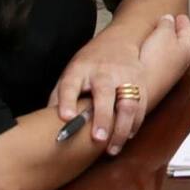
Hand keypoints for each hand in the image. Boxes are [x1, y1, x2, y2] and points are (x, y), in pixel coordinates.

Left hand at [50, 29, 147, 156]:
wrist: (120, 40)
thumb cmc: (89, 64)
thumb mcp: (70, 73)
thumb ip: (61, 96)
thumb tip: (48, 125)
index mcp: (80, 70)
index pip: (71, 84)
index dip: (68, 101)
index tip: (66, 117)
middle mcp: (104, 72)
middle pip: (105, 94)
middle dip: (103, 117)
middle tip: (98, 139)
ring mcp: (126, 76)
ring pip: (129, 102)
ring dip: (122, 127)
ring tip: (113, 148)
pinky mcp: (141, 82)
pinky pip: (142, 105)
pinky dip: (135, 123)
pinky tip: (127, 136)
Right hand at [138, 13, 189, 101]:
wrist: (138, 88)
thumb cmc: (153, 60)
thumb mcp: (163, 35)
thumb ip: (167, 25)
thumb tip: (169, 19)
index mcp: (187, 50)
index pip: (188, 32)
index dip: (184, 22)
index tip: (180, 16)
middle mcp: (182, 63)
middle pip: (181, 43)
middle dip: (176, 32)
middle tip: (169, 23)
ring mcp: (170, 73)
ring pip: (171, 53)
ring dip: (166, 43)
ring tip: (158, 35)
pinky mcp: (157, 80)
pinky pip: (160, 62)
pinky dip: (158, 53)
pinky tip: (149, 52)